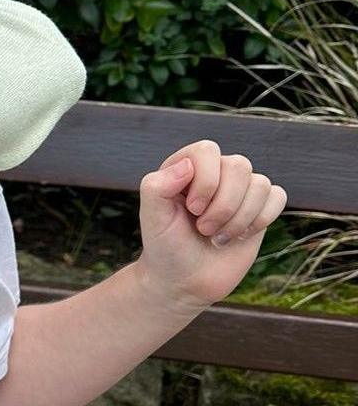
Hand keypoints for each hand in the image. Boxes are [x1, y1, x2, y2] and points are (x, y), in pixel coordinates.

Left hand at [136, 140, 286, 309]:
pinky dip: (261, 219)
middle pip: (239, 166)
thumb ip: (157, 186)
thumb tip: (187, 164)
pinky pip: (278, 196)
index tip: (192, 209)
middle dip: (224, 205)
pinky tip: (240, 235)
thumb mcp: (152, 216)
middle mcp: (215, 172)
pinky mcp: (259, 208)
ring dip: (240, 218)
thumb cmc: (166, 245)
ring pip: (260, 183)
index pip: (207, 150)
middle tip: (203, 228)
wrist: (186, 280)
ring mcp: (239, 190)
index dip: (206, 181)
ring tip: (217, 236)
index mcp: (185, 166)